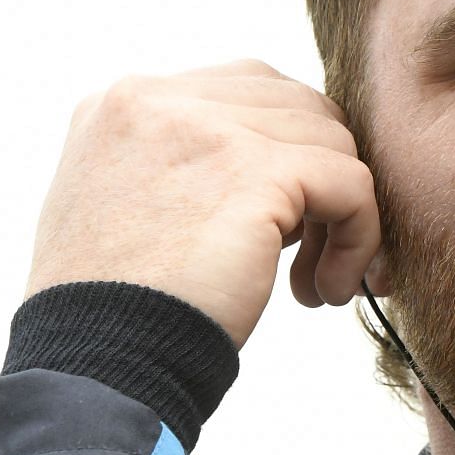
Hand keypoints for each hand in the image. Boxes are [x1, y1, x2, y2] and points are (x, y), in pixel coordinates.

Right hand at [23, 60, 380, 348]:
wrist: (95, 365)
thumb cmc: (112, 312)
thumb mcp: (121, 209)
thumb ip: (179, 165)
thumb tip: (273, 166)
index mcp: (123, 103)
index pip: (244, 88)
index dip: (281, 154)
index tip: (279, 224)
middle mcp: (157, 99)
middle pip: (295, 105)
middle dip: (317, 178)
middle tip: (303, 253)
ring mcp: (207, 129)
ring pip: (331, 141)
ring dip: (339, 214)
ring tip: (309, 281)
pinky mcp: (258, 173)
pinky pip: (352, 184)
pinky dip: (359, 237)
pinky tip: (326, 288)